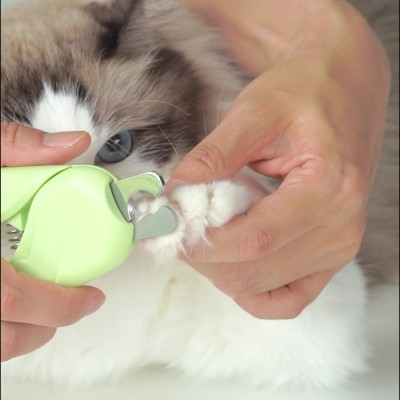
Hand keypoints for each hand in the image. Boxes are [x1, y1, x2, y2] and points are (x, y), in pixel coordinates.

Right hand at [1, 121, 104, 360]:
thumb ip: (16, 148)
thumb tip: (72, 143)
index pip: (10, 297)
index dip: (58, 306)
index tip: (90, 298)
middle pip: (1, 338)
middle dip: (46, 325)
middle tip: (71, 304)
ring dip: (19, 334)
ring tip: (42, 309)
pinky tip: (6, 309)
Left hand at [173, 0, 390, 317]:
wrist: (343, 91)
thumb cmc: (304, 96)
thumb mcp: (254, 114)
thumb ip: (211, 158)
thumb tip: (172, 198)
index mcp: (328, 189)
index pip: (252, 240)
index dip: (199, 241)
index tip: (164, 228)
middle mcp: (340, 229)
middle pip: (251, 272)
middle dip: (202, 255)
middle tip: (180, 224)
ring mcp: (338, 249)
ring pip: (258, 288)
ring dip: (220, 266)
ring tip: (211, 227)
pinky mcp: (329, 258)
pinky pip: (283, 300)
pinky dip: (249, 287)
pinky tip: (234, 256)